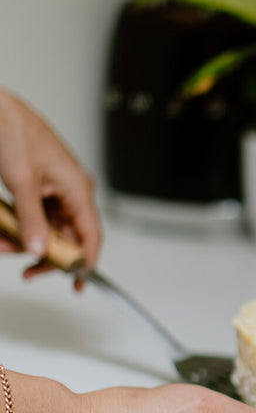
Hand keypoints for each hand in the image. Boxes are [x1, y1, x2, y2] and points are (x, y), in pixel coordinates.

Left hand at [0, 89, 101, 286]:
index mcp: (78, 188)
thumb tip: (40, 249)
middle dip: (46, 254)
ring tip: (3, 243)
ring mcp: (53, 189)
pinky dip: (18, 226)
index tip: (78, 282)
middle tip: (29, 271)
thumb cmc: (13, 129)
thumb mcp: (21, 181)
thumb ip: (31, 220)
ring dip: (25, 240)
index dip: (86, 262)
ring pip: (47, 228)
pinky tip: (3, 229)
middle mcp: (70, 190)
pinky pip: (33, 215)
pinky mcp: (36, 186)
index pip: (90, 235)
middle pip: (68, 236)